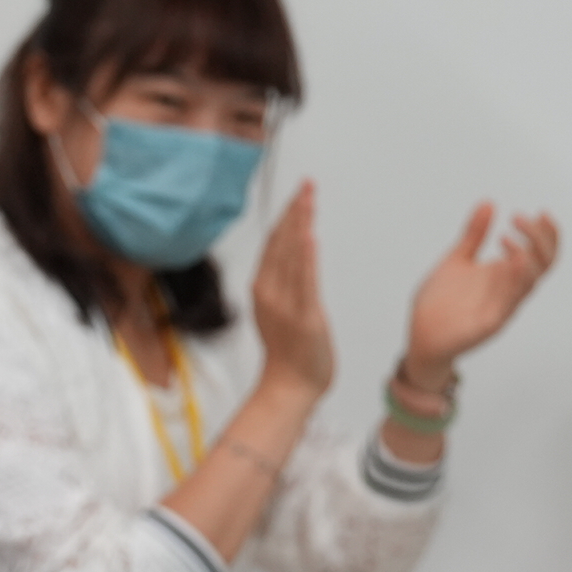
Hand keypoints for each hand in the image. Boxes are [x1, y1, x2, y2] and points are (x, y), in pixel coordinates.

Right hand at [248, 180, 334, 401]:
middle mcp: (270, 291)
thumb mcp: (279, 311)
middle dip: (294, 211)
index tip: (298, 193)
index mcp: (263, 288)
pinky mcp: (304, 316)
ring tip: (308, 199)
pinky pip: (304, 282)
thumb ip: (283, 284)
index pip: (274, 243)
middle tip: (306, 185)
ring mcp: (286, 304)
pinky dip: (305, 258)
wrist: (289, 387)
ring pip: (292, 256)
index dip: (286, 215)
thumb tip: (294, 258)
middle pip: (281, 243)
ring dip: (300, 225)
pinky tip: (308, 236)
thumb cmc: (288, 353)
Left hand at [402, 203, 560, 387]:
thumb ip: (473, 234)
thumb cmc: (440, 300)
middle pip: (543, 265)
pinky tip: (507, 265)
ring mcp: (502, 307)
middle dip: (538, 239)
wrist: (420, 333)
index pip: (541, 254)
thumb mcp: (457, 259)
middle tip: (518, 218)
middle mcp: (509, 290)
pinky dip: (512, 285)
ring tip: (508, 239)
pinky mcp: (489, 324)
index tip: (540, 211)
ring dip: (525, 259)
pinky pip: (509, 305)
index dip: (548, 234)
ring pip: (529, 284)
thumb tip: (489, 203)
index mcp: (505, 275)